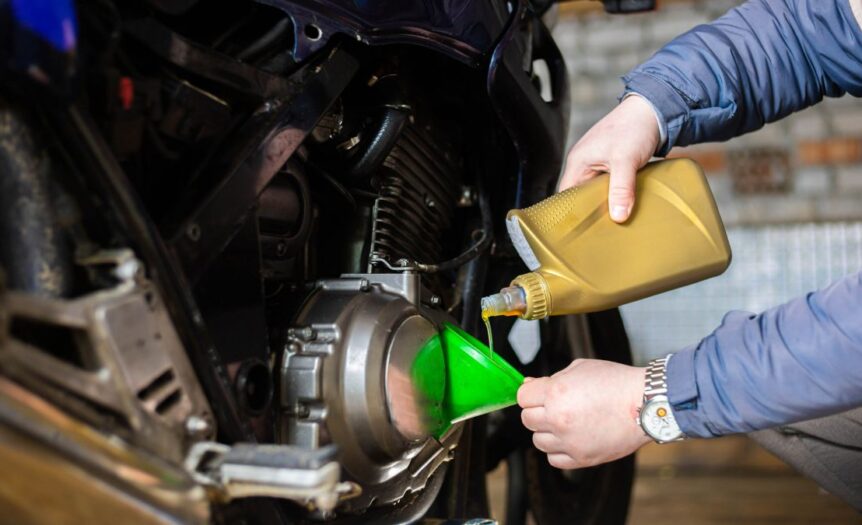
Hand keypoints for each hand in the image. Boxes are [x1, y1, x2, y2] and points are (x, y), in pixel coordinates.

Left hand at [518, 359, 649, 468]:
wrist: (646, 403)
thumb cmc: (617, 382)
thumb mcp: (580, 368)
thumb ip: (552, 378)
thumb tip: (530, 385)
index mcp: (556, 393)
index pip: (522, 397)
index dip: (531, 393)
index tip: (538, 392)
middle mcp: (558, 419)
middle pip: (527, 419)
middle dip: (538, 410)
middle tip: (555, 405)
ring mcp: (569, 441)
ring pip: (538, 441)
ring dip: (547, 431)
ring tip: (565, 422)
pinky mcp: (582, 458)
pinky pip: (554, 459)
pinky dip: (558, 450)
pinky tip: (570, 437)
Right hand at [559, 95, 659, 222]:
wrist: (654, 110)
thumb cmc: (634, 127)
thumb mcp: (625, 160)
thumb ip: (621, 188)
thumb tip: (618, 216)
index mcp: (577, 163)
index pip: (565, 196)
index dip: (571, 213)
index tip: (582, 231)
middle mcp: (584, 165)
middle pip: (580, 197)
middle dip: (591, 212)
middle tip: (602, 230)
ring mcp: (598, 166)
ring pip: (595, 193)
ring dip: (605, 204)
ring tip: (614, 222)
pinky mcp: (612, 166)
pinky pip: (608, 187)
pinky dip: (615, 196)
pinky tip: (625, 205)